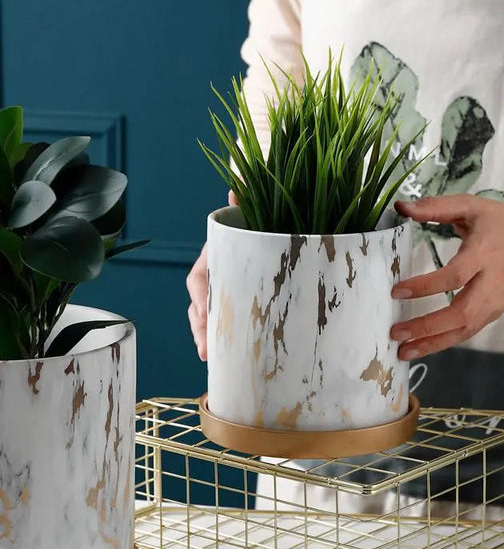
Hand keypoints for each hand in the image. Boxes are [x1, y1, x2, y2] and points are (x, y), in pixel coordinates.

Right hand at [187, 190, 237, 360]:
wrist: (260, 242)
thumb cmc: (252, 232)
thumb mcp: (247, 223)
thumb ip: (241, 209)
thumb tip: (236, 189)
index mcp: (214, 259)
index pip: (199, 279)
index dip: (200, 296)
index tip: (203, 311)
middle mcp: (212, 278)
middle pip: (199, 305)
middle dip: (200, 327)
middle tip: (205, 348)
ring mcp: (219, 294)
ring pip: (205, 318)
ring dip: (204, 338)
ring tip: (209, 357)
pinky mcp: (229, 307)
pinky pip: (218, 324)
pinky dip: (217, 340)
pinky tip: (219, 358)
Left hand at [390, 195, 503, 360]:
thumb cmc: (503, 223)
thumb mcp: (471, 207)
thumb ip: (435, 207)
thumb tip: (400, 207)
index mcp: (485, 254)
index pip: (454, 276)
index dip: (425, 287)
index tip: (396, 291)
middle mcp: (491, 284)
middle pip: (460, 313)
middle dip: (426, 326)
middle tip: (395, 332)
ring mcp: (495, 303)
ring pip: (464, 330)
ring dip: (432, 343)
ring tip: (402, 351)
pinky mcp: (494, 314)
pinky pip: (467, 332)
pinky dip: (444, 342)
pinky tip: (421, 347)